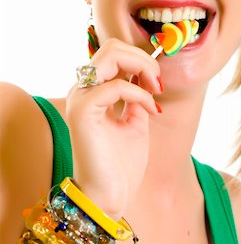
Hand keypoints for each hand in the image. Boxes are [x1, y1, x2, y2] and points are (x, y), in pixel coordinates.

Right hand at [66, 38, 161, 219]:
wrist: (109, 196)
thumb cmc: (121, 163)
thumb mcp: (135, 121)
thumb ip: (137, 96)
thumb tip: (146, 75)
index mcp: (92, 91)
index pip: (113, 54)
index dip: (141, 60)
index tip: (158, 83)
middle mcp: (82, 89)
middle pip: (111, 47)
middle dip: (143, 59)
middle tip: (158, 83)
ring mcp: (80, 98)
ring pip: (110, 55)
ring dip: (141, 67)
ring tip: (155, 89)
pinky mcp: (82, 111)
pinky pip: (115, 86)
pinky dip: (139, 93)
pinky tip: (150, 110)